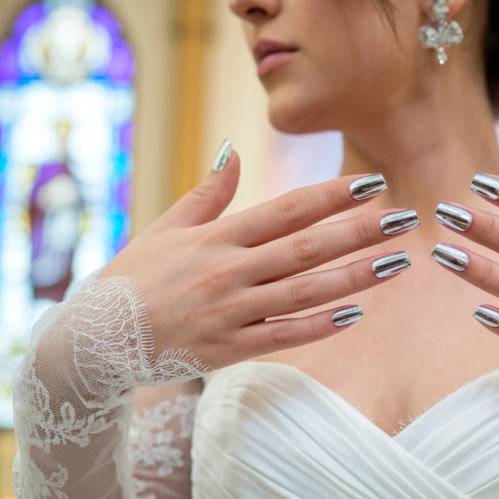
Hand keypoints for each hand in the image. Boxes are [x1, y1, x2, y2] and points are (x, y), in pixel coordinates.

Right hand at [99, 143, 415, 370]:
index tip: (371, 184)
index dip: (332, 196)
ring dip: (354, 277)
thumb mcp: (165, 228)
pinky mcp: (227, 349)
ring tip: (396, 263)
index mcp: (216, 237)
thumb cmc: (132, 278)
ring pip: (303, 292)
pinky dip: (320, 326)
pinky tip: (357, 313)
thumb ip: (208, 192)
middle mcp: (227, 271)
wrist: (93, 341)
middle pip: (306, 248)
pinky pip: (283, 336)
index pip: (286, 210)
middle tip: (405, 219)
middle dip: (359, 232)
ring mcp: (229, 313)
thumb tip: (232, 149)